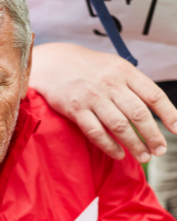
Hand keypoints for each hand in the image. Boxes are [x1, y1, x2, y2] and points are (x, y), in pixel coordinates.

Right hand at [30, 43, 176, 162]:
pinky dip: (109, 146)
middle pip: (139, 114)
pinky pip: (96, 132)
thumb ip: (133, 85)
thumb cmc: (88, 68)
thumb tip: (154, 108)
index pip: (153, 95)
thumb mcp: (114, 67)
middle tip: (160, 150)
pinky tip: (118, 155)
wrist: (54, 63)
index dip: (169, 114)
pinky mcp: (75, 110)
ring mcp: (93, 98)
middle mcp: (111, 85)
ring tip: (144, 156)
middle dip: (153, 135)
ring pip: (119, 126)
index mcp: (125, 72)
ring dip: (134, 144)